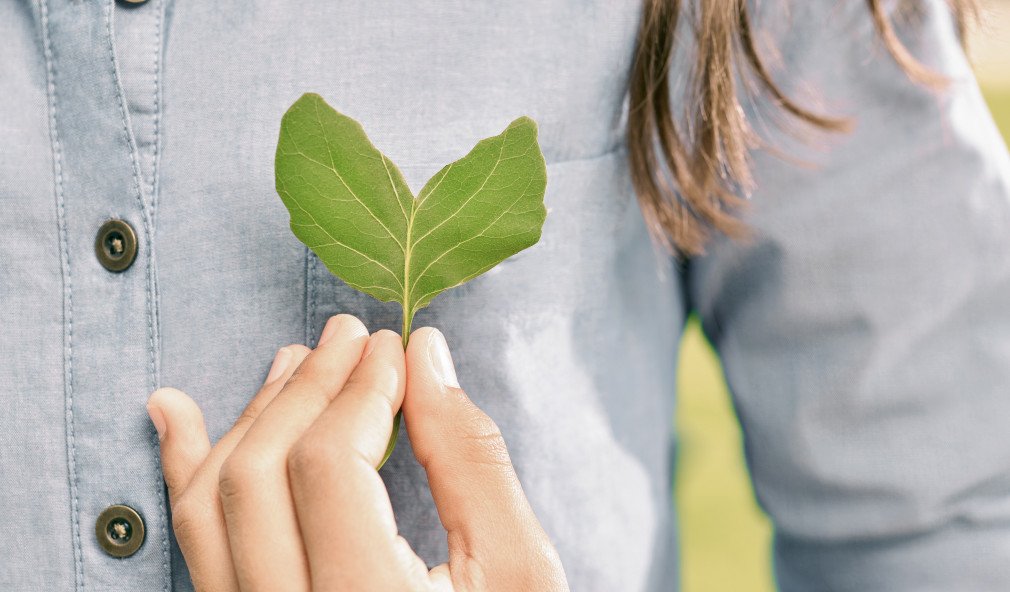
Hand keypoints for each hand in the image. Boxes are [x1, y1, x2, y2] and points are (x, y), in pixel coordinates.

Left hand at [147, 314, 567, 590]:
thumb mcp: (521, 568)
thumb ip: (471, 458)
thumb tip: (424, 356)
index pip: (329, 470)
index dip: (359, 391)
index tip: (394, 347)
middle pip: (258, 478)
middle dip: (305, 389)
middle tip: (349, 334)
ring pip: (211, 509)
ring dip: (252, 417)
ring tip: (294, 360)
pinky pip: (196, 547)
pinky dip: (185, 471)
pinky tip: (180, 415)